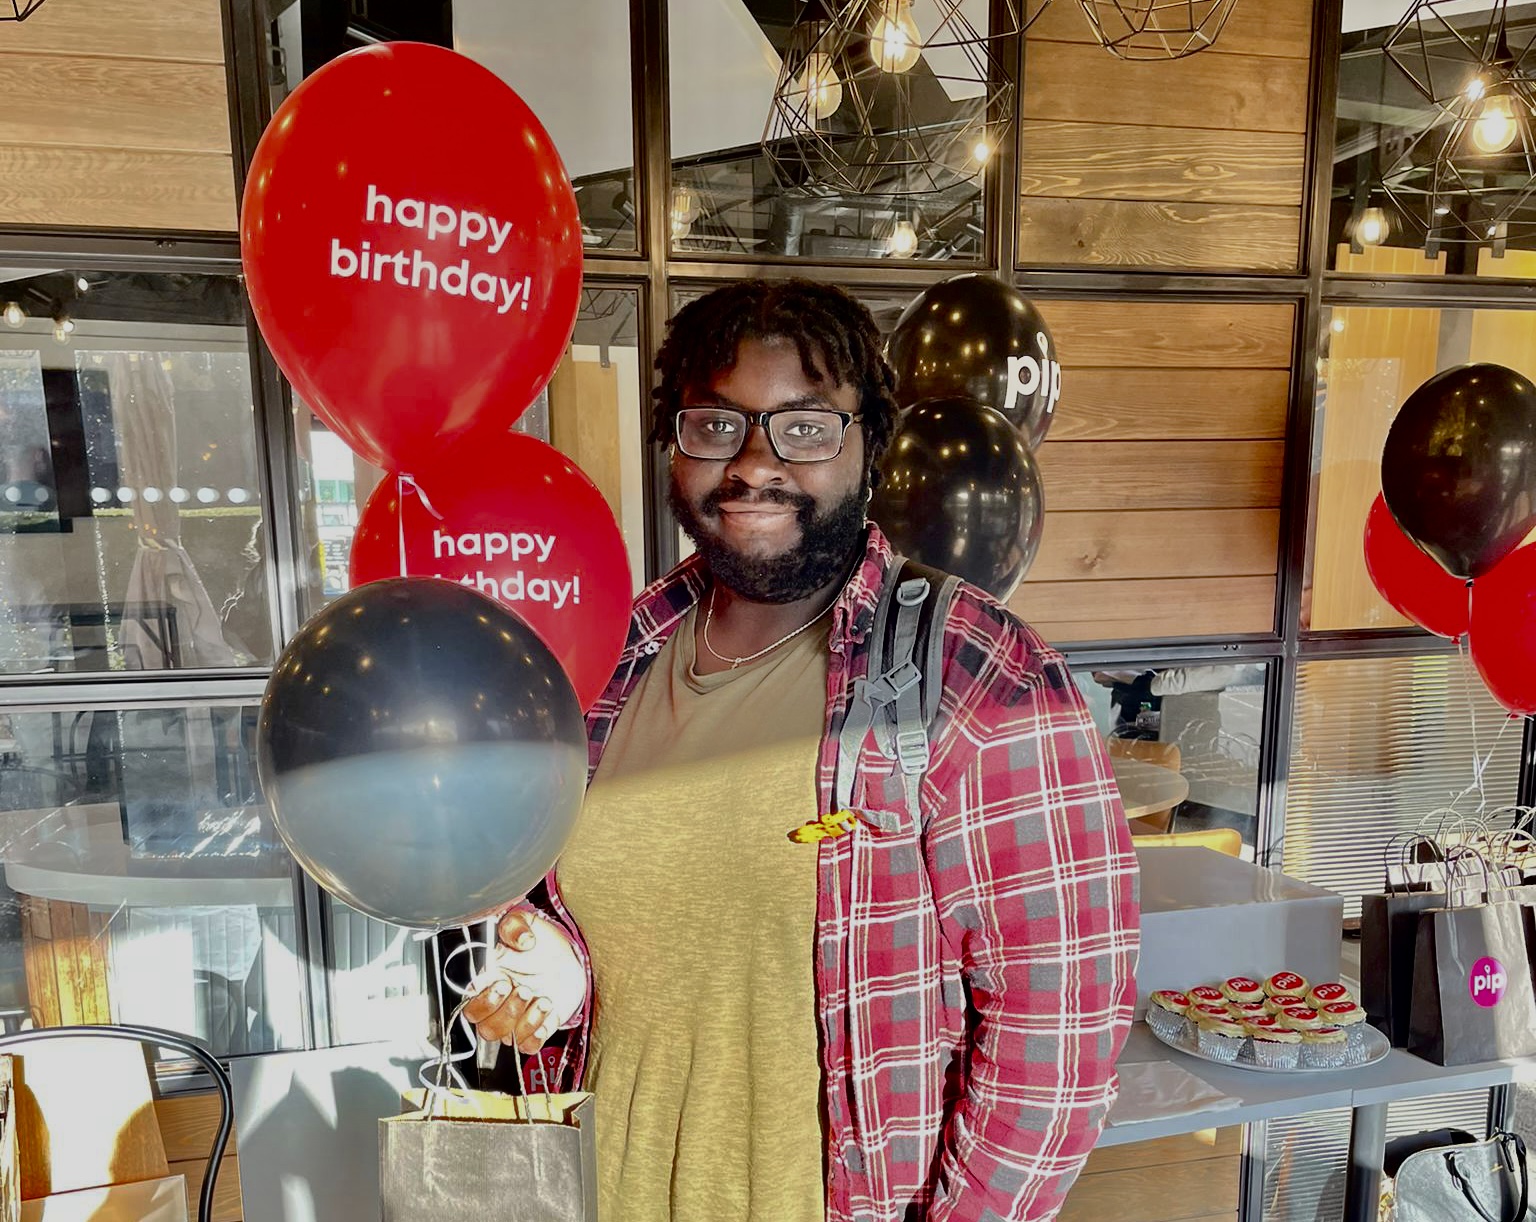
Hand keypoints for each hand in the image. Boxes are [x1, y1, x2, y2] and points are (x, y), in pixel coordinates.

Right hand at [461, 908, 585, 1053]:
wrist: (570, 958)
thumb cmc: (541, 943)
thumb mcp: (526, 924)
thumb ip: (516, 926)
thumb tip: (522, 939)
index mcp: (488, 982)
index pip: (470, 1006)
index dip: (484, 1001)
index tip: (503, 983)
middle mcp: (499, 1005)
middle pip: (486, 1029)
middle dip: (507, 1012)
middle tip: (525, 990)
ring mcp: (517, 1019)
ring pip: (507, 1039)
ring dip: (526, 1022)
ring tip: (543, 1000)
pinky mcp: (536, 1028)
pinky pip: (529, 1046)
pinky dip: (538, 1033)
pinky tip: (548, 1014)